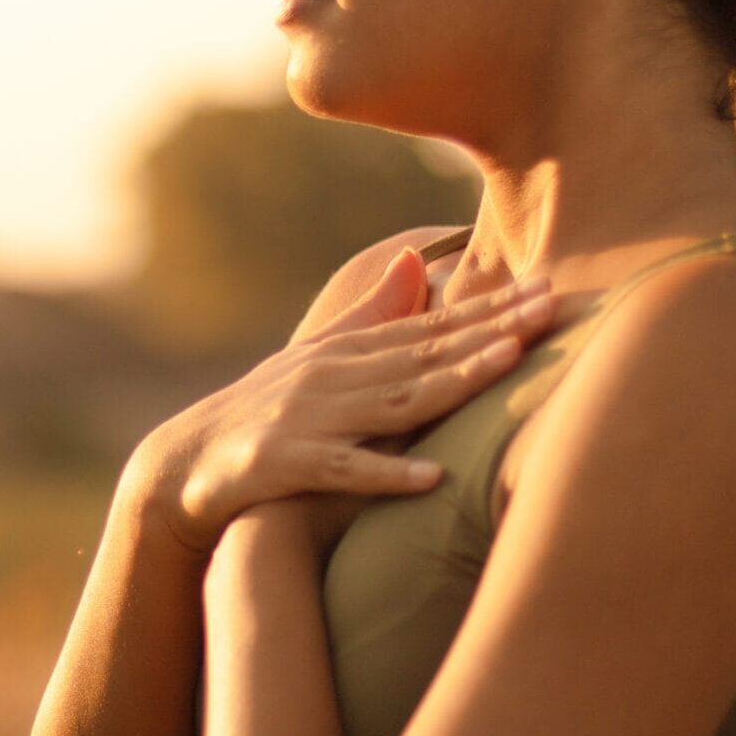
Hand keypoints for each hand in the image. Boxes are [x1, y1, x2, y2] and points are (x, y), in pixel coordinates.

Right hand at [130, 245, 559, 559]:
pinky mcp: (286, 465)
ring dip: (454, 381)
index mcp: (349, 351)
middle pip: (426, 353)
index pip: (434, 327)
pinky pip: (344, 471)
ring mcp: (311, 418)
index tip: (547, 289)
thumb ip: (371, 313)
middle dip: (492, 330)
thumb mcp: (319, 358)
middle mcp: (335, 376)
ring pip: (395, 400)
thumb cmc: (264, 413)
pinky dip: (387, 474)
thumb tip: (417, 258)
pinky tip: (431, 477)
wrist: (183, 465)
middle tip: (552, 309)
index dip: (492, 308)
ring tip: (509, 364)